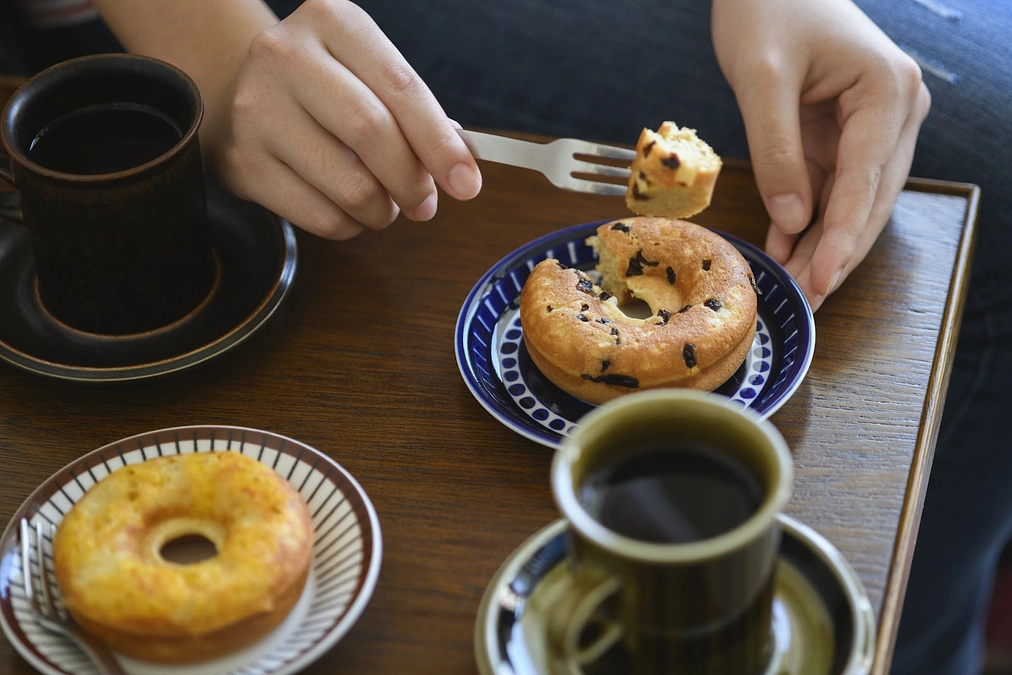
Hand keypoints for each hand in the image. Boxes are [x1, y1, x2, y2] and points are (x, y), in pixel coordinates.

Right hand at [203, 0, 481, 238]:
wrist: (243, 90)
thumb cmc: (326, 89)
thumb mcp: (370, 76)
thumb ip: (417, 115)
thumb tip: (461, 168)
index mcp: (332, 22)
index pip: (401, 88)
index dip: (441, 144)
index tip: (468, 183)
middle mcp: (286, 56)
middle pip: (372, 133)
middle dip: (412, 181)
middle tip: (424, 203)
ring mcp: (257, 109)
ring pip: (349, 185)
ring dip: (382, 210)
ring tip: (384, 204)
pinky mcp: (243, 161)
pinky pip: (320, 216)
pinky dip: (350, 226)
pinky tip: (348, 211)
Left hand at [711, 0, 929, 310]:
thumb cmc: (766, 10)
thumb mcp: (761, 79)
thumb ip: (777, 150)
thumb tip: (793, 222)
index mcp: (886, 91)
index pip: (866, 179)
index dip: (842, 236)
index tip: (822, 279)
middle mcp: (894, 112)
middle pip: (869, 199)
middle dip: (837, 252)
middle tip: (807, 300)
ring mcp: (873, 126)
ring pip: (854, 201)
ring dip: (824, 245)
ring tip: (795, 288)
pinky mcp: (846, 135)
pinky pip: (832, 188)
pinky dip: (810, 222)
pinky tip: (786, 252)